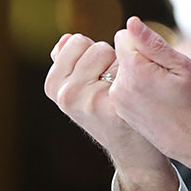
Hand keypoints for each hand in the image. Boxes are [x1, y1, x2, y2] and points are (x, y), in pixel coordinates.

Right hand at [43, 32, 176, 190]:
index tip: (97, 75)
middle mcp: (66, 94)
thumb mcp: (80, 90)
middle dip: (109, 59)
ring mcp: (88, 101)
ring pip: (112, 55)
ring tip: (122, 91)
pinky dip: (135, 76)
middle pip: (96, 47)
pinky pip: (127, 68)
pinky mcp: (113, 106)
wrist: (133, 151)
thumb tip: (65, 39)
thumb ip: (70, 63)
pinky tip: (134, 97)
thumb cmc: (108, 113)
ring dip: (123, 67)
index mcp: (54, 86)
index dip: (94, 54)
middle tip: (112, 86)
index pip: (75, 41)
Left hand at [112, 16, 190, 181]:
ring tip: (166, 92)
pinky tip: (160, 104)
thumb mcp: (183, 66)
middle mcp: (120, 88)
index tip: (164, 60)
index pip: (124, 37)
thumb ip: (152, 43)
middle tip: (169, 78)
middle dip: (143, 59)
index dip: (146, 43)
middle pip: (123, 55)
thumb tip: (131, 22)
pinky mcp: (123, 114)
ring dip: (141, 75)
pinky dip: (139, 91)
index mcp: (135, 72)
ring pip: (125, 72)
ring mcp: (120, 103)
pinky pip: (125, 89)